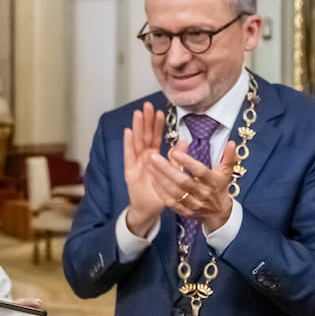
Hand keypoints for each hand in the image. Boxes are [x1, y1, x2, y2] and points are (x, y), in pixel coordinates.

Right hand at [122, 102, 168, 235]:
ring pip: (137, 142)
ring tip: (138, 114)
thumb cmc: (161, 193)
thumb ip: (178, 160)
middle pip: (144, 136)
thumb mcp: (174, 175)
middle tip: (146, 105)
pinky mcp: (130, 172)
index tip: (159, 111)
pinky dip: (128, 144)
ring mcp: (136, 164)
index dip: (157, 125)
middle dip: (145, 121)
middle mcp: (143, 158)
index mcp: (154, 158)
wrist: (150, 210)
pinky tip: (128, 132)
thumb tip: (186, 143)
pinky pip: (129, 156)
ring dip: (137, 127)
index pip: (155, 138)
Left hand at [153, 140, 238, 233]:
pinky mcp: (184, 211)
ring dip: (160, 179)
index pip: (200, 171)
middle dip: (167, 169)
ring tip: (150, 166)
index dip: (188, 162)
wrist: (218, 212)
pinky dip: (160, 191)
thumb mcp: (226, 172)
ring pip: (174, 192)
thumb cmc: (219, 188)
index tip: (175, 152)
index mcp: (213, 182)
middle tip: (153, 157)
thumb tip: (231, 143)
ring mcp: (193, 204)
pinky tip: (153, 180)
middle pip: (183, 181)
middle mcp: (203, 194)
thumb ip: (229, 156)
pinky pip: (170, 202)